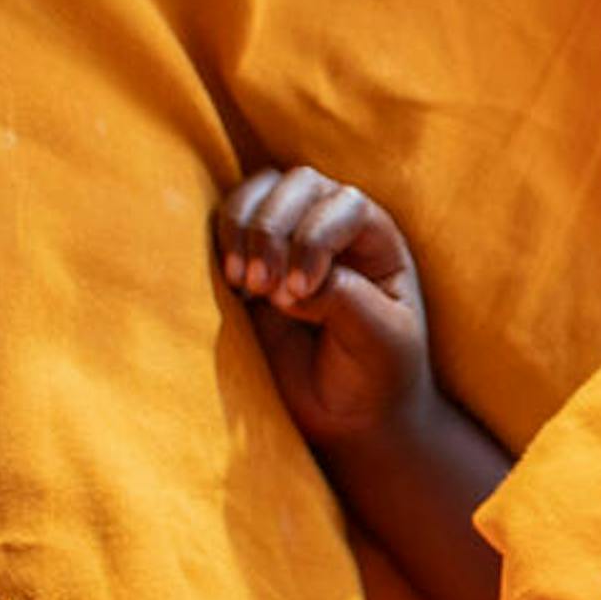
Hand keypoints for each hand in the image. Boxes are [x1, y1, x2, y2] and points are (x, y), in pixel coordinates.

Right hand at [218, 166, 434, 447]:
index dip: (316, 237)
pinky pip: (228, 224)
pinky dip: (220, 240)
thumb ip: (344, 299)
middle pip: (300, 184)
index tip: (300, 292)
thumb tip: (289, 284)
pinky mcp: (251, 263)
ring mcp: (289, 240)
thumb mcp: (380, 339)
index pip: (345, 205)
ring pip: (259, 192)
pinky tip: (229, 280)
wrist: (349, 415)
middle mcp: (334, 228)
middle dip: (274, 228)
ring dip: (243, 227)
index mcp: (377, 239)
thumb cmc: (378, 373)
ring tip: (244, 284)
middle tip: (264, 288)